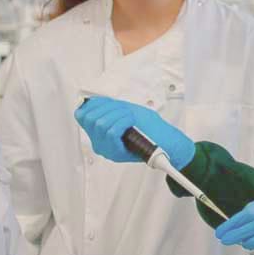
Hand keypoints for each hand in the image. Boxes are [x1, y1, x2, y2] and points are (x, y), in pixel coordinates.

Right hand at [73, 96, 193, 167]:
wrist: (170, 144)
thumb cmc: (153, 128)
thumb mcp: (128, 111)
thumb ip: (109, 107)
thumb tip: (92, 100)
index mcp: (100, 132)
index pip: (82, 115)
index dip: (96, 104)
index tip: (112, 103)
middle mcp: (100, 142)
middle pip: (90, 118)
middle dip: (110, 108)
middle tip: (126, 113)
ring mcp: (107, 149)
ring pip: (101, 124)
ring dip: (119, 115)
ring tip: (131, 119)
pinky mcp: (116, 154)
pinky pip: (111, 132)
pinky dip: (123, 121)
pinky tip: (131, 123)